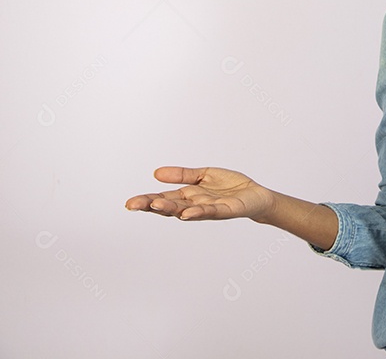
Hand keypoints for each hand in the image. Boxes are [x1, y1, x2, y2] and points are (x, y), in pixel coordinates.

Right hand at [125, 166, 273, 221]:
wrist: (255, 195)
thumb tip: (156, 173)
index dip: (147, 200)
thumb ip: (183, 174)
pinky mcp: (225, 210)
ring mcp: (209, 209)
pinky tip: (188, 212)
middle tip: (133, 204)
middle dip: (152, 205)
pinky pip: (210, 211)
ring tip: (157, 205)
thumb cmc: (229, 187)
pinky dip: (198, 212)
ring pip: (186, 210)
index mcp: (188, 196)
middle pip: (170, 206)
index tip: (129, 203)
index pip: (163, 198)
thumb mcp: (203, 175)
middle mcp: (195, 205)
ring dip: (172, 209)